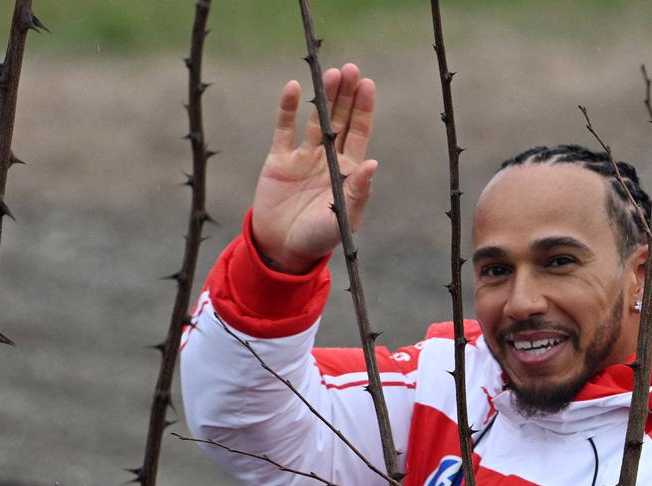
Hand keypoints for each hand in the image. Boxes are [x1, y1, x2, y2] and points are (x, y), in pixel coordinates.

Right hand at [251, 64, 377, 272]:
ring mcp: (304, 157)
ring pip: (315, 119)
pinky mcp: (279, 159)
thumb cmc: (319, 239)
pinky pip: (284, 129)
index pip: (358, 133)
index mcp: (348, 171)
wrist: (282, 250)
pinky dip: (288, 108)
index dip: (363, 109)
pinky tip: (293, 87)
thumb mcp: (342, 219)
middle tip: (351, 69)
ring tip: (330, 73)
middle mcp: (328, 159)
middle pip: (339, 119)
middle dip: (346, 95)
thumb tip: (372, 163)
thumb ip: (357, 192)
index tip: (367, 84)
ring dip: (323, 97)